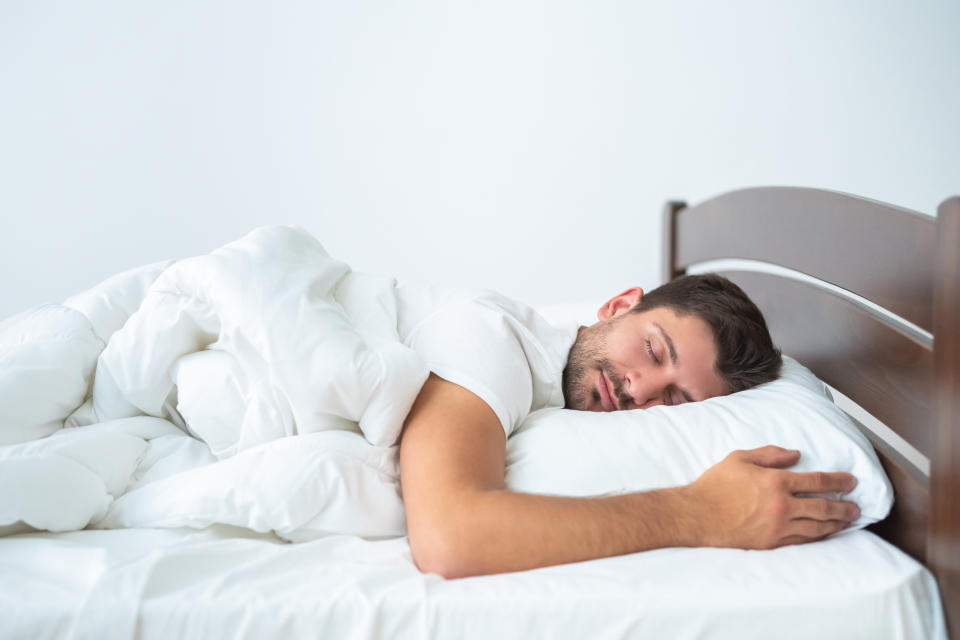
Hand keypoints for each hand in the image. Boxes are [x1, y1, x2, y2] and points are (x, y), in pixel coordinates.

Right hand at [683, 445, 860, 549]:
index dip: (838, 481)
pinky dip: (819, 536)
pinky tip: (825, 533)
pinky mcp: (772, 542)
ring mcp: (778, 526)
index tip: (851, 482)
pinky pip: (803, 540)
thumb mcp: (740, 458)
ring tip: (848, 521)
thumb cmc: (716, 484)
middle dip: (844, 506)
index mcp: (776, 481)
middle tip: (857, 506)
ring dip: (836, 523)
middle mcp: (782, 505)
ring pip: (817, 526)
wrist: (698, 515)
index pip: (817, 481)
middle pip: (824, 506)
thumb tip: (796, 455)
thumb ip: (770, 454)